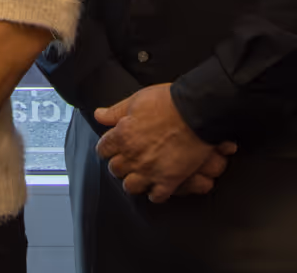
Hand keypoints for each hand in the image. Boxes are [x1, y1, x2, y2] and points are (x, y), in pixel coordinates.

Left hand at [94, 84, 236, 203]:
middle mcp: (133, 156)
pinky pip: (156, 196)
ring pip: (131, 186)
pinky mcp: (169, 180)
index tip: (115, 147)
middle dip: (120, 165)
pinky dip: (156, 193)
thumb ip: (116, 111)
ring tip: (142, 175)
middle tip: (129, 160)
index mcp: (123, 135)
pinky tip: (159, 186)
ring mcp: (150, 170)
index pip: (103, 150)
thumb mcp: (138, 100)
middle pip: (116, 169)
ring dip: (135, 181)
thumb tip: (99, 115)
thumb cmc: (169, 102)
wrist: (198, 111)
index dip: (108, 148)